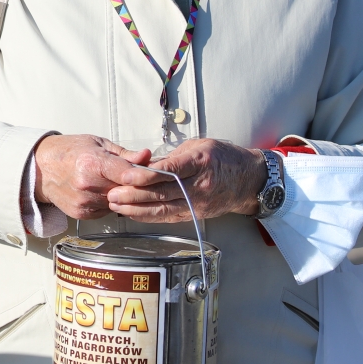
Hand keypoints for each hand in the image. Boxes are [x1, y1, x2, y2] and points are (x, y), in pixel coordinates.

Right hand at [33, 134, 160, 219]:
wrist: (41, 168)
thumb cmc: (68, 152)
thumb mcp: (98, 144)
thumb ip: (124, 154)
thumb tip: (147, 157)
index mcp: (93, 163)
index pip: (129, 174)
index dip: (143, 174)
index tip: (151, 173)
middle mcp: (88, 185)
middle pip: (127, 191)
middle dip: (134, 185)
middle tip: (133, 177)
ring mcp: (84, 202)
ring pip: (119, 203)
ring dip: (121, 196)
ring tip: (111, 181)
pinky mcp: (82, 214)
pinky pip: (107, 211)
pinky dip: (109, 203)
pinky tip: (100, 191)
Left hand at [105, 138, 266, 222]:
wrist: (250, 181)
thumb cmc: (223, 158)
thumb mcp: (199, 146)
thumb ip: (172, 156)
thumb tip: (145, 163)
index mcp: (200, 163)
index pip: (169, 171)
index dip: (145, 174)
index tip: (126, 175)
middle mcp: (200, 186)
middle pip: (162, 193)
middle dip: (134, 194)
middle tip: (112, 193)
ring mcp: (199, 203)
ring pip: (163, 209)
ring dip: (137, 209)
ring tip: (116, 205)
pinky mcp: (197, 214)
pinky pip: (169, 217)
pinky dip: (149, 216)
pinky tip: (133, 214)